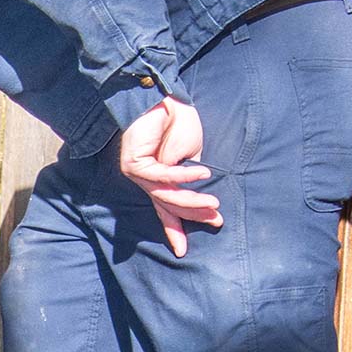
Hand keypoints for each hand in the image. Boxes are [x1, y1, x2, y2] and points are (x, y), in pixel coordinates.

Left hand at [119, 97, 223, 256]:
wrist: (163, 99)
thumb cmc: (176, 123)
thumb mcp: (190, 155)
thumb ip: (189, 176)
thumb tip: (197, 196)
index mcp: (156, 178)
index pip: (165, 208)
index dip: (175, 228)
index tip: (182, 251)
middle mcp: (143, 178)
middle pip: (167, 205)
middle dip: (193, 214)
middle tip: (216, 219)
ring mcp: (137, 171)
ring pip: (165, 195)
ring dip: (191, 200)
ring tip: (213, 203)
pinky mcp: (136, 162)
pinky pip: (163, 176)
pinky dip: (184, 176)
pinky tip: (202, 173)